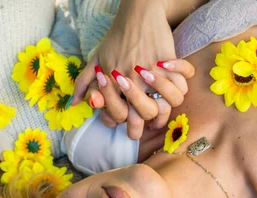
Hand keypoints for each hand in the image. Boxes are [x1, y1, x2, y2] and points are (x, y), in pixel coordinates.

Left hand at [72, 0, 188, 137]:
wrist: (136, 14)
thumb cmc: (115, 39)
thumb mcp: (95, 60)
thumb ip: (84, 83)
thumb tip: (74, 103)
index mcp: (112, 84)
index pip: (118, 116)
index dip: (124, 123)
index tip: (130, 122)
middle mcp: (131, 82)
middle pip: (142, 115)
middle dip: (146, 124)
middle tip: (150, 124)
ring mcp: (150, 73)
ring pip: (167, 103)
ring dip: (165, 104)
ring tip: (162, 102)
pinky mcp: (167, 62)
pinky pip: (182, 82)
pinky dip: (181, 79)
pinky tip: (173, 76)